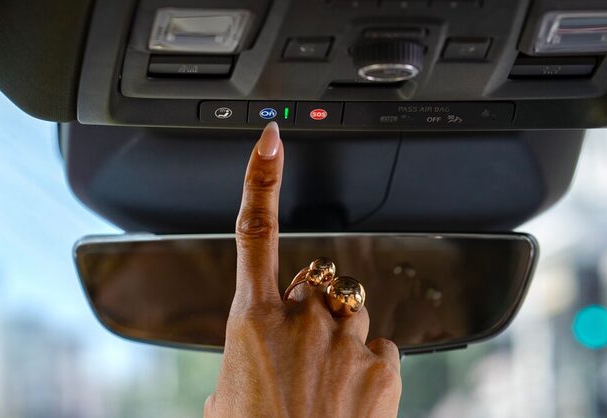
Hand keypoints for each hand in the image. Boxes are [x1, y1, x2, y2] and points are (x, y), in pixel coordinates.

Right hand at [204, 123, 402, 417]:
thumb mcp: (225, 399)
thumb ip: (242, 364)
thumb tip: (252, 368)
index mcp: (251, 319)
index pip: (254, 230)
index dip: (261, 177)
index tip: (271, 139)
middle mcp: (300, 318)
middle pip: (311, 285)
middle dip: (307, 311)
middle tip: (296, 361)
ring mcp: (344, 338)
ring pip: (347, 314)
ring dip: (338, 339)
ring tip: (322, 387)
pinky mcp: (381, 363)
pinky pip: (377, 346)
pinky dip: (367, 366)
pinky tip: (348, 397)